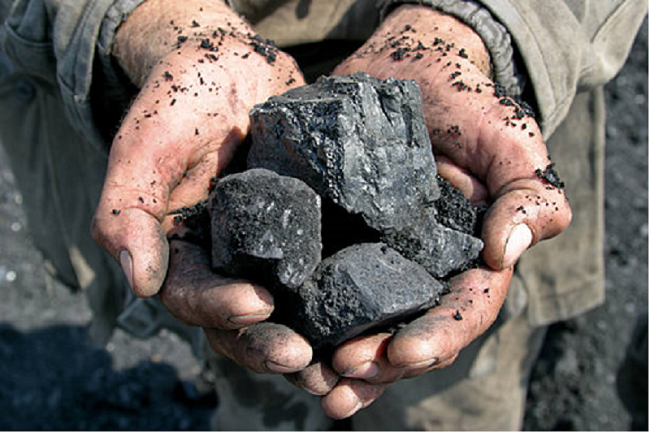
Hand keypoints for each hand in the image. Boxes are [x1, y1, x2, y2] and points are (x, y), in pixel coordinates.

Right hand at [91, 0, 310, 373]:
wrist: (234, 63)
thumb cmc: (182, 96)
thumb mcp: (145, 143)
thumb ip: (125, 208)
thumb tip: (138, 282)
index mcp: (183, 251)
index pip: (194, 296)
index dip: (221, 308)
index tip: (258, 305)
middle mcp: (228, 260)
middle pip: (244, 321)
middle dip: (271, 346)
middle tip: (307, 362)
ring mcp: (274, 249)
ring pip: (290, 312)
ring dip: (313, 345)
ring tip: (344, 365)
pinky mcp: (314, 232)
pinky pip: (327, 273)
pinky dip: (345, 303)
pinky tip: (372, 321)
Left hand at [288, 5, 571, 417]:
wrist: (407, 70)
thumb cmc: (468, 108)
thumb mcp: (511, 143)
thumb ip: (527, 194)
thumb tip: (506, 252)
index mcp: (460, 264)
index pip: (456, 313)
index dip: (435, 338)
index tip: (404, 352)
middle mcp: (410, 272)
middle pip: (397, 334)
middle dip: (373, 364)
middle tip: (341, 377)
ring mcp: (362, 256)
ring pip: (348, 322)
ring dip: (326, 358)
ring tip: (306, 378)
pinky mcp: (318, 233)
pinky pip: (302, 279)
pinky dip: (287, 309)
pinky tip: (264, 327)